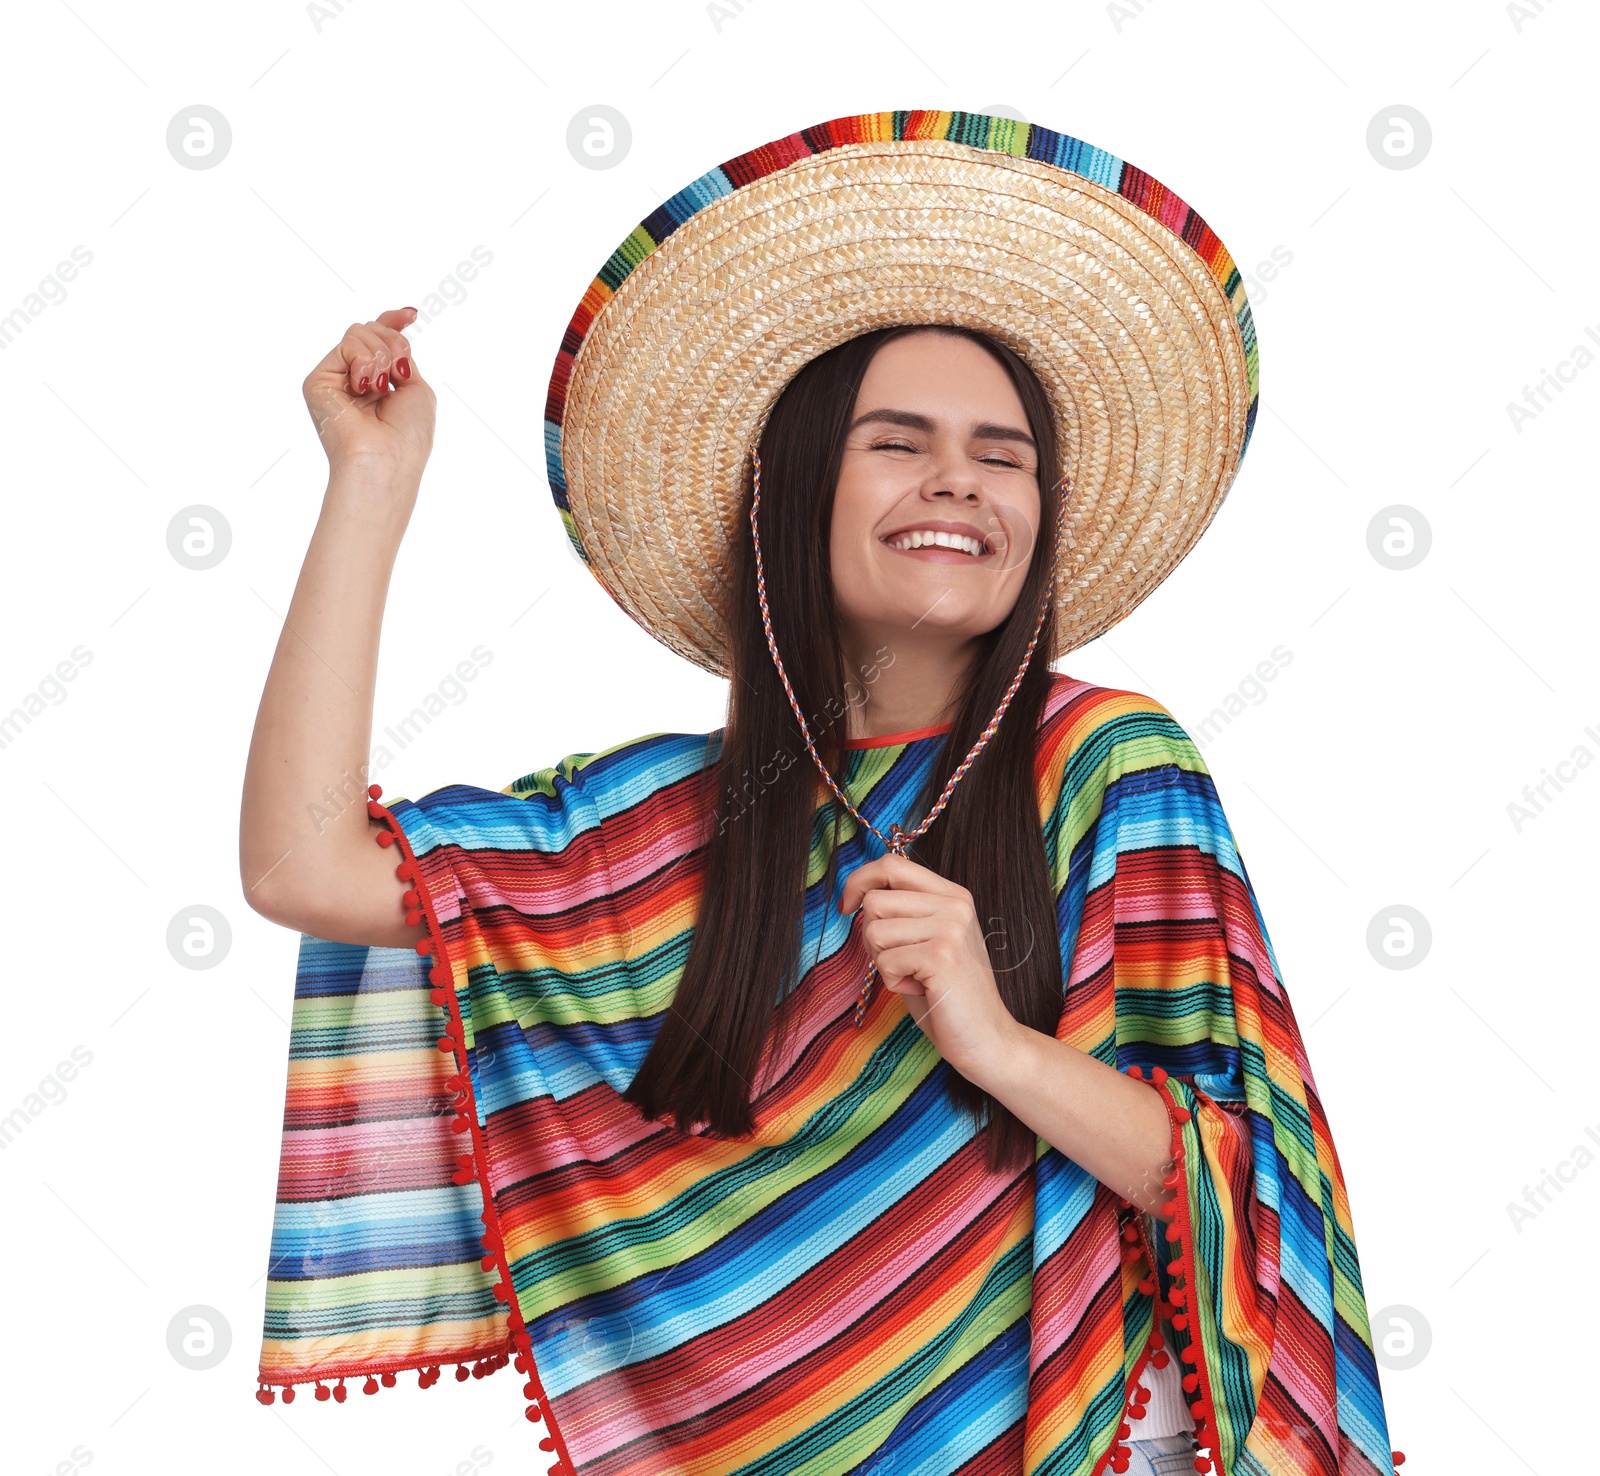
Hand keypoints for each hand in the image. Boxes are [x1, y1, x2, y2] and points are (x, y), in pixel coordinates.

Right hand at [302, 307, 435, 483]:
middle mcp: (354, 380)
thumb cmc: (408, 435)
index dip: (393, 322)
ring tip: (380, 387)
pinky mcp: (318, 381)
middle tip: (399, 374)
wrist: (386, 460)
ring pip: (359, 332)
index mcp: (378, 384)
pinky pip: (346, 345)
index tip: (411, 314)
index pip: (380, 341)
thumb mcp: (416, 388)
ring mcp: (335, 379)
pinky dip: (364, 361)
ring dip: (381, 355)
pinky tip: (364, 387)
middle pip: (372, 330)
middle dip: (394, 344)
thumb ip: (401, 357)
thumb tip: (391, 329)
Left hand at [837, 853, 1018, 1077]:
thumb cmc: (946, 993)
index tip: (846, 906)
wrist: (985, 1037)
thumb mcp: (925, 940)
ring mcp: (951, 927)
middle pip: (875, 901)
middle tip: (902, 962)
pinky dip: (894, 982)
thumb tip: (859, 895)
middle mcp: (954, 904)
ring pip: (874, 930)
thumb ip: (902, 913)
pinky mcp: (941, 955)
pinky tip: (922, 989)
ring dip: (884, 963)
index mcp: (952, 895)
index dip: (859, 881)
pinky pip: (885, 961)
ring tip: (916, 977)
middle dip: (873, 938)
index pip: (892, 864)